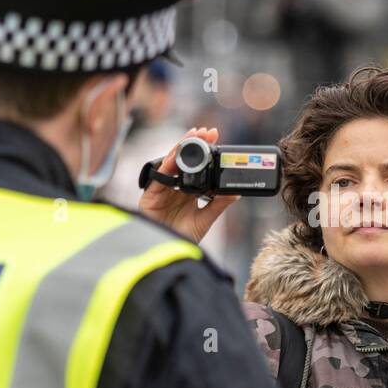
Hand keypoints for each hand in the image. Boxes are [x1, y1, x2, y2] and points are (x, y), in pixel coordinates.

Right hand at [138, 127, 238, 242]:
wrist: (165, 256)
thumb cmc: (182, 239)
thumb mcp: (205, 220)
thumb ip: (219, 204)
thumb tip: (236, 191)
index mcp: (187, 192)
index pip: (197, 166)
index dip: (205, 152)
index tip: (217, 138)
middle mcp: (174, 187)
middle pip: (184, 160)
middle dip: (195, 144)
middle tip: (208, 131)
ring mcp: (162, 189)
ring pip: (171, 162)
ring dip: (182, 147)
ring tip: (194, 135)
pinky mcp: (150, 194)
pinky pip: (160, 174)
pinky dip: (169, 163)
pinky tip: (178, 153)